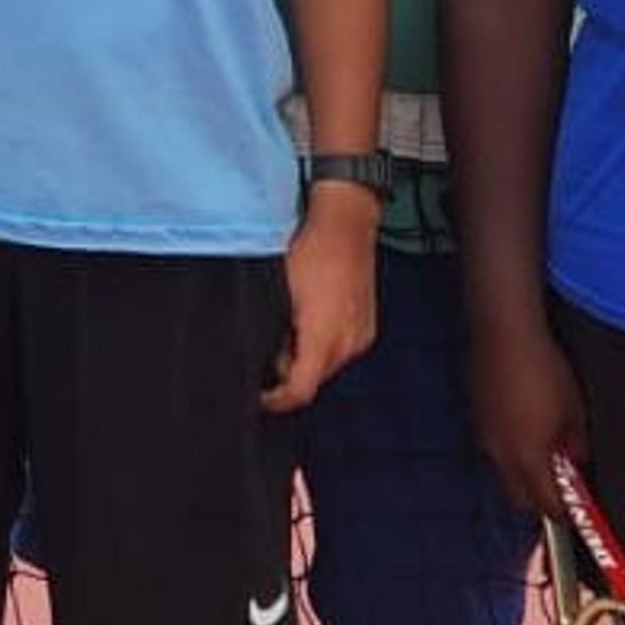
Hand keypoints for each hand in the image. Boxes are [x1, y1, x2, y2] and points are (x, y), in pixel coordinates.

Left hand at [264, 197, 376, 410]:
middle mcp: (348, 344)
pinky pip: (341, 347)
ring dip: (307, 355)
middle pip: (314, 380)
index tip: (259, 395)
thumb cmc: (310, 251)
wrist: (346, 224)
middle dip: (289, 372)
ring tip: (290, 325)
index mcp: (324, 339)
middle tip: (269, 346)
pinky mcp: (367, 327)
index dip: (276, 400)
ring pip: (327, 364)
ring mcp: (361, 336)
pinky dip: (324, 342)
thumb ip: (269, 331)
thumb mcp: (277, 292)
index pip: (300, 391)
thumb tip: (258, 356)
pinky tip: (310, 317)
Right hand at [468, 316, 587, 512]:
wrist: (504, 333)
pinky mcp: (477, 416)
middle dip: (539, 500)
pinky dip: (510, 450)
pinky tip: (524, 426)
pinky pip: (494, 448)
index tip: (577, 511)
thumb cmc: (545, 371)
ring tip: (545, 452)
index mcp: (527, 458)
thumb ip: (576, 442)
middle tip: (561, 486)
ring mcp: (484, 435)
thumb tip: (576, 458)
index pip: (545, 503)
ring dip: (523, 474)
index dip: (563, 513)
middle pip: (518, 498)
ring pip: (504, 472)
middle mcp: (500, 454)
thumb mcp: (574, 409)